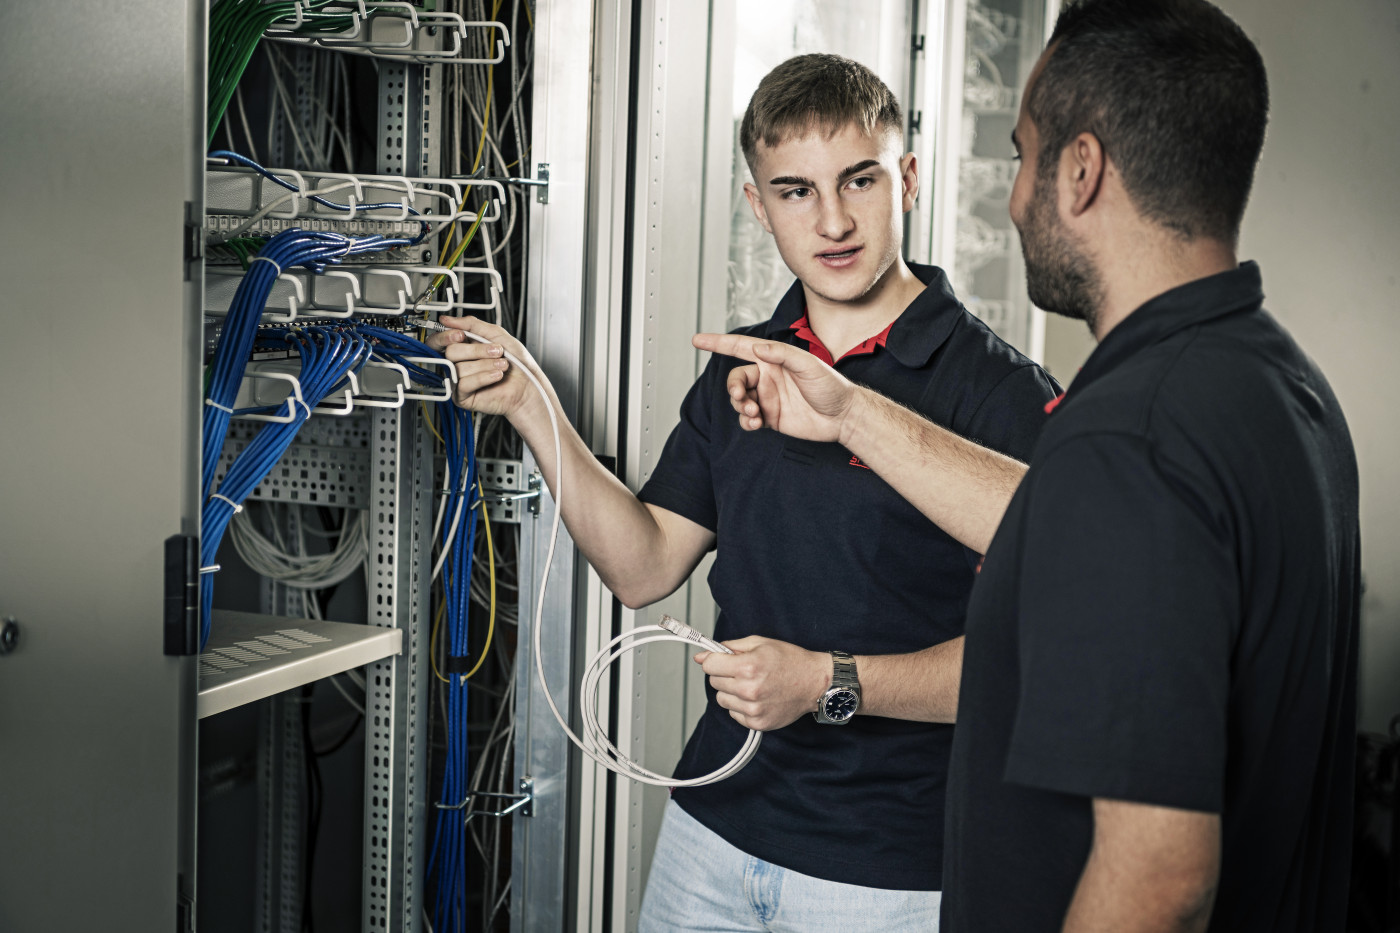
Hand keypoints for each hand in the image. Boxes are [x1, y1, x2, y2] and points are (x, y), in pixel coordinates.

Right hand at [424, 315, 542, 417]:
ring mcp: (458, 381)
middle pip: (450, 352)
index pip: (438, 341)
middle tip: (496, 351)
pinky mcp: (462, 396)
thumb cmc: (516, 362)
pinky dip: (484, 377)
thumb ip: (471, 324)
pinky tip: (496, 376)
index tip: (461, 335)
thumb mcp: (496, 334)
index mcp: (461, 347)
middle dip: (476, 350)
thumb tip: (446, 319)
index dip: (446, 336)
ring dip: (486, 364)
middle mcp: (457, 364)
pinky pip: (464, 383)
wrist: (528, 385)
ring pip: (459, 368)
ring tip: (502, 365)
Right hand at [691, 333, 859, 443]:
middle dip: (733, 388)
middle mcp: (768, 377)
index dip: (717, 343)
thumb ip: (782, 355)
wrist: (843, 417)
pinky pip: (747, 419)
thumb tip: (757, 347)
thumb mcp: (809, 365)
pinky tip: (755, 424)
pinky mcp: (770, 418)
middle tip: (742, 397)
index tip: (696, 340)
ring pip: (739, 401)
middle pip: (735, 378)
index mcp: (773, 359)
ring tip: (755, 414)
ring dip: (740, 407)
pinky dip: (746, 422)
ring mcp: (767, 398)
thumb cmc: (831, 386)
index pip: (739, 348)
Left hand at [695, 636, 829, 731]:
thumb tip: (702, 657)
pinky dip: (740, 706)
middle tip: (743, 671)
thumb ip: (729, 648)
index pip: (709, 666)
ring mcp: (754, 709)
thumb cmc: (790, 661)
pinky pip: (733, 713)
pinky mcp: (758, 723)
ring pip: (722, 699)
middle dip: (724, 674)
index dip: (714, 660)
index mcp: (748, 667)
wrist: (815, 683)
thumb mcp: (760, 643)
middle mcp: (749, 690)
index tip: (722, 660)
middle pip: (714, 682)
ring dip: (731, 692)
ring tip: (751, 685)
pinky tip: (757, 697)